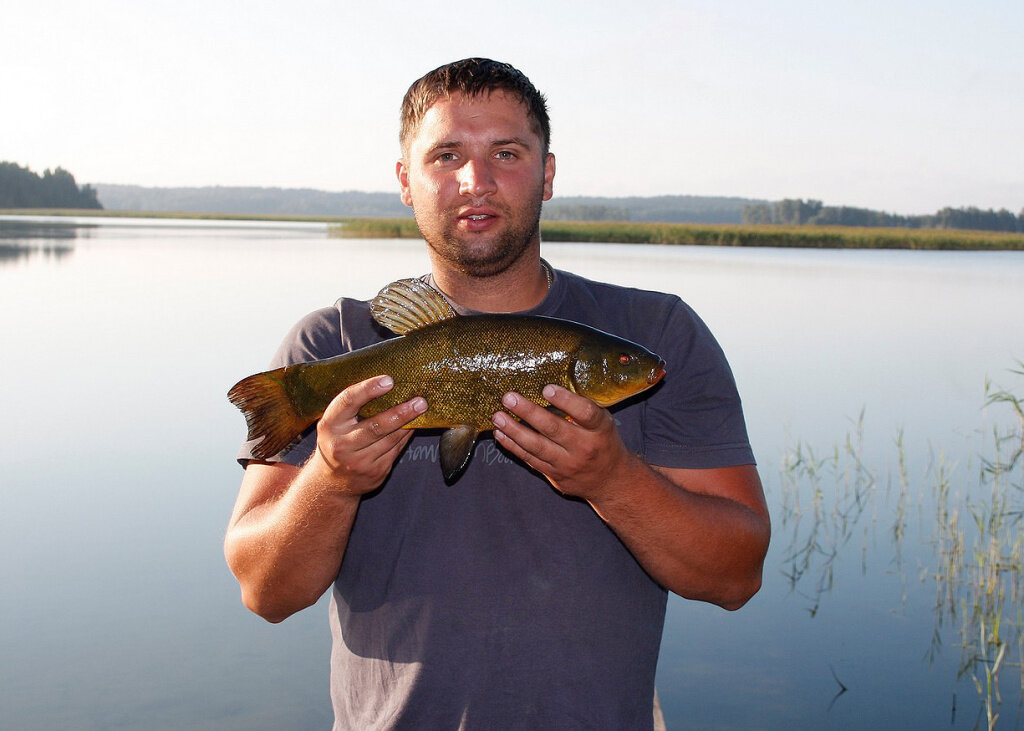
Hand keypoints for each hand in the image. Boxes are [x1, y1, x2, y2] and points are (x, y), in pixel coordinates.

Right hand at [315, 375, 426, 494]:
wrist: (332, 482)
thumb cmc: (336, 441)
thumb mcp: (335, 423)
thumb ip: (352, 406)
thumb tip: (387, 383)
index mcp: (329, 426)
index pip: (348, 402)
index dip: (368, 389)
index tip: (389, 380)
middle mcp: (342, 445)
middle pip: (376, 426)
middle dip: (401, 412)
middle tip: (419, 401)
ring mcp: (359, 462)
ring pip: (391, 439)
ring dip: (409, 422)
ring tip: (422, 408)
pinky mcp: (376, 472)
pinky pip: (396, 449)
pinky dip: (406, 434)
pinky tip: (414, 424)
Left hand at [491, 384, 631, 499]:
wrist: (610, 481)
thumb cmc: (603, 442)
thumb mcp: (603, 422)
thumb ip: (582, 407)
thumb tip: (551, 382)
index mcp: (600, 429)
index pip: (585, 413)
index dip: (566, 400)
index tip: (547, 388)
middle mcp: (584, 447)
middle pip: (554, 429)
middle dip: (528, 412)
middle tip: (509, 398)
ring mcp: (567, 464)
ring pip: (537, 446)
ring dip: (514, 430)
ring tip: (497, 416)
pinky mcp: (554, 475)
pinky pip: (530, 459)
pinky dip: (513, 446)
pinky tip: (500, 433)